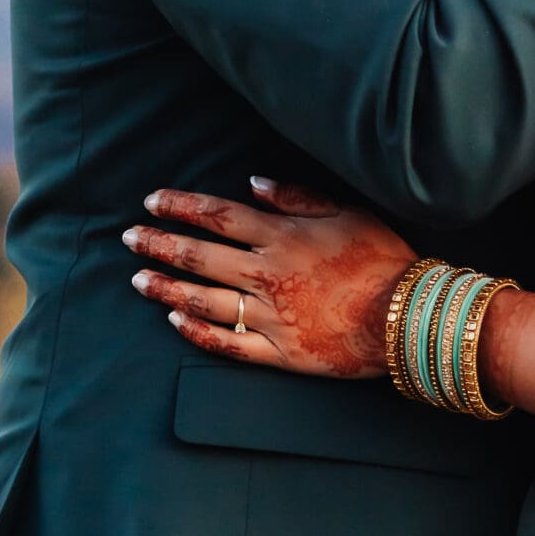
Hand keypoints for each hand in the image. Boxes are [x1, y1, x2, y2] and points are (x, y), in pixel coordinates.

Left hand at [125, 179, 412, 376]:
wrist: (405, 316)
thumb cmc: (381, 259)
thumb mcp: (346, 212)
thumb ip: (296, 197)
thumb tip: (252, 183)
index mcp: (282, 236)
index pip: (218, 216)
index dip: (181, 207)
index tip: (153, 202)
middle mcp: (266, 273)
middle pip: (200, 255)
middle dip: (159, 244)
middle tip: (129, 237)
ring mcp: (269, 316)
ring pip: (204, 300)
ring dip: (166, 286)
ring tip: (137, 279)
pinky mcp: (277, 351)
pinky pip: (228, 344)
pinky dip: (198, 332)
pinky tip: (174, 321)